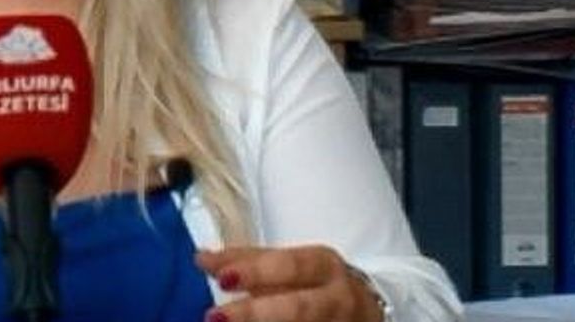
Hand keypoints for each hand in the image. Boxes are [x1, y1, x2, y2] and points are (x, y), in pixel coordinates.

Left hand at [196, 245, 383, 321]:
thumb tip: (202, 259)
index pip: (289, 265)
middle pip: (298, 308)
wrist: (373, 310)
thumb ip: (248, 260)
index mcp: (324, 266)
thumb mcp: (292, 264)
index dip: (256, 272)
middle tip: (214, 316)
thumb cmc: (317, 282)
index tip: (222, 279)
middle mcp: (338, 299)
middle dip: (255, 313)